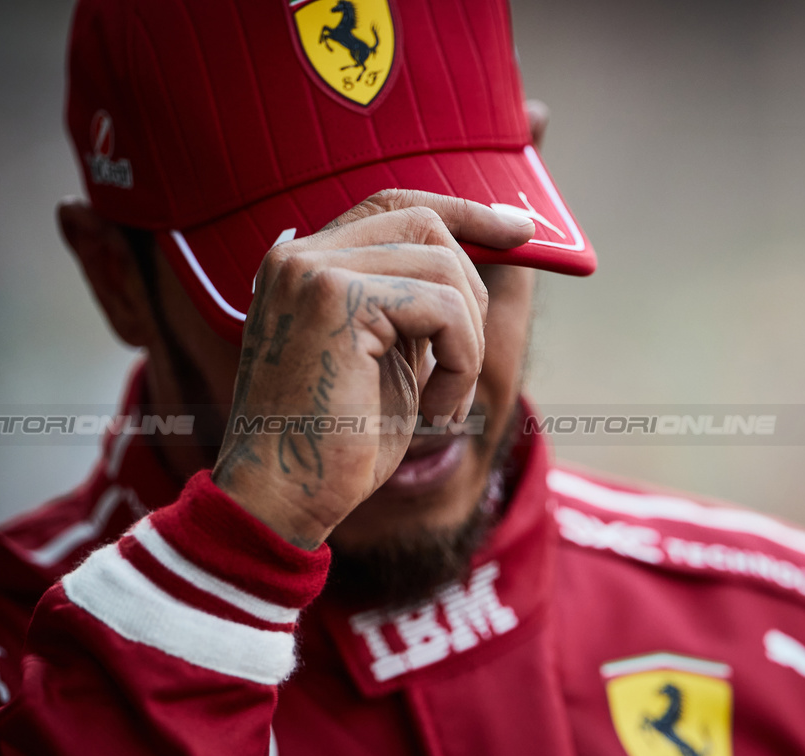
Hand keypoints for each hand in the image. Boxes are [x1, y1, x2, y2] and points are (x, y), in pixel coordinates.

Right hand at [211, 190, 534, 547]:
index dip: (466, 212)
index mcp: (305, 264)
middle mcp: (301, 255)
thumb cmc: (339, 443)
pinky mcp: (335, 298)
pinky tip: (437, 410)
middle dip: (473, 289)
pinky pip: (444, 307)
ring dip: (468, 342)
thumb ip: (420, 305)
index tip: (521, 230)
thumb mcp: (392, 357)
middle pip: (427, 224)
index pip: (396, 206)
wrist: (282, 499)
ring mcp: (313, 270)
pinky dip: (462, 363)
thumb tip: (490, 254)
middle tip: (467, 364)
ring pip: (445, 267)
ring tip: (444, 401)